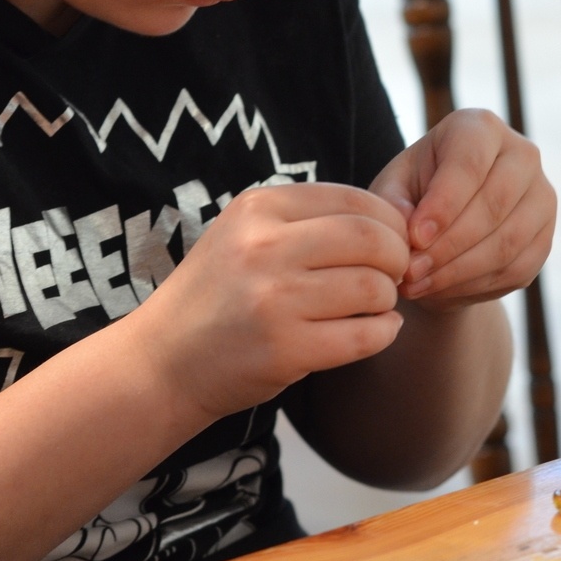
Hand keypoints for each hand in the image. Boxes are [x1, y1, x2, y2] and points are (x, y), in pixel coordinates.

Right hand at [133, 183, 411, 421]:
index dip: (391, 223)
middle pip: (373, 240)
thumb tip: (393, 222)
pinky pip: (364, 336)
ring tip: (376, 306)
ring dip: (387, 299)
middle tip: (394, 276)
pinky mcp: (285, 349)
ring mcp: (274, 299)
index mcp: (259, 208)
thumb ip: (307, 221)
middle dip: (398, 259)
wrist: (163, 360)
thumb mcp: (245, 234)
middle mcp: (264, 247)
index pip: (356, 200)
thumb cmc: (218, 295)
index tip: (394, 243)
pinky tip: (377, 331)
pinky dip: (383, 333)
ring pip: (373, 288)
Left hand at [369, 109, 554, 311]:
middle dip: (448, 245)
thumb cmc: (414, 194)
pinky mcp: (545, 238)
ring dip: (459, 272)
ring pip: (508, 242)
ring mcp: (542, 197)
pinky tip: (442, 291)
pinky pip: (517, 269)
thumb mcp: (392, 190)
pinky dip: (476, 286)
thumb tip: (408, 231)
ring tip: (419, 285)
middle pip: (494, 204)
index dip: (443, 204)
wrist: (446, 223)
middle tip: (410, 272)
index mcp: (480, 128)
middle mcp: (522, 155)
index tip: (414, 238)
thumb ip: (391, 203)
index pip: (470, 164)